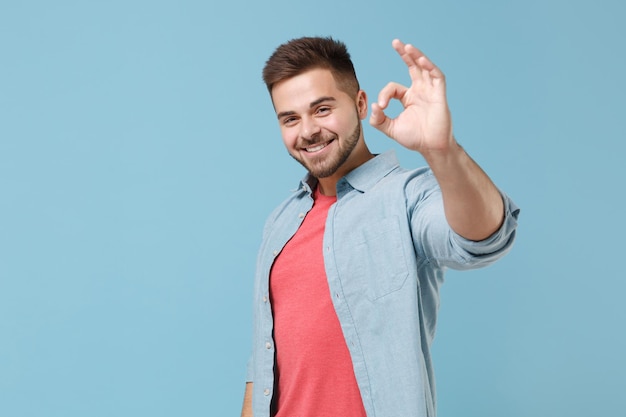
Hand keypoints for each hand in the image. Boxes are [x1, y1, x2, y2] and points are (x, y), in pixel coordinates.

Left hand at [369, 39, 453, 154]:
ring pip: (424, 68)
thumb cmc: (414, 138)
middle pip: (413, 67)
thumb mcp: (391, 128)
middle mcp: (420, 91)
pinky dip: (429, 67)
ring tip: (407, 47)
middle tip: (395, 42)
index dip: (385, 94)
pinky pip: (436, 76)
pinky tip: (421, 59)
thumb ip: (378, 119)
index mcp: (408, 98)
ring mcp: (430, 91)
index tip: (381, 106)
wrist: (431, 147)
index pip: (393, 88)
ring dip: (416, 56)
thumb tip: (373, 106)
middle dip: (404, 54)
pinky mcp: (439, 95)